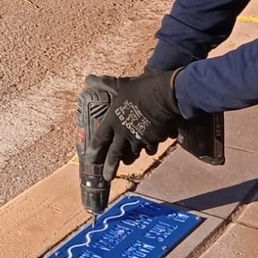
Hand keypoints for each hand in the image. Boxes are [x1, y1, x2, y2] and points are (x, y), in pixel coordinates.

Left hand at [82, 70, 181, 184]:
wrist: (169, 93)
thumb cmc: (143, 87)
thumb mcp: (123, 84)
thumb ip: (105, 84)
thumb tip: (88, 78)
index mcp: (112, 120)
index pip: (100, 139)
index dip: (95, 151)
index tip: (91, 161)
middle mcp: (124, 132)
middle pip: (114, 154)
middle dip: (110, 167)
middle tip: (107, 178)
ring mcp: (140, 137)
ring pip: (133, 153)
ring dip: (130, 158)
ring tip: (127, 162)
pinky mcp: (154, 139)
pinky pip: (149, 148)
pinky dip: (148, 149)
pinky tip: (149, 148)